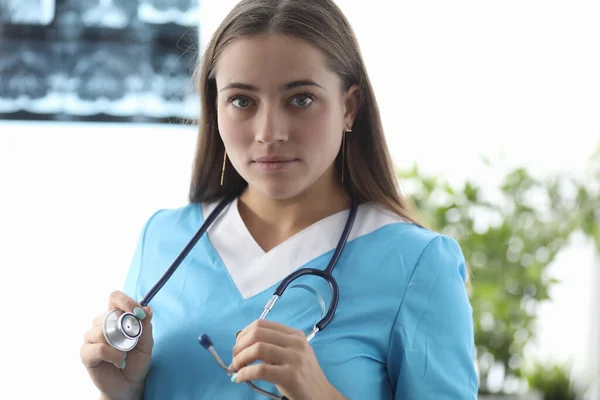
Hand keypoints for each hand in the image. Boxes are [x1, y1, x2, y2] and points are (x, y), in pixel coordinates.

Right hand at [80, 291, 153, 399]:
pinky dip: (111, 354)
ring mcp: (91, 338)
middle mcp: (102, 324)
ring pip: (101, 331)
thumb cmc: (137, 362)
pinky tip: (118, 361)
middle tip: (133, 341)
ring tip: (125, 355)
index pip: (115, 298)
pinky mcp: (86, 354)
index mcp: (117, 317)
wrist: (129, 385)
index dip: (126, 301)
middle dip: (124, 328)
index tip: (138, 312)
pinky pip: (97, 348)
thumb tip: (147, 309)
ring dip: (118, 345)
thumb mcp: (147, 344)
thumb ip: (146, 326)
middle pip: (107, 314)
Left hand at [230, 320, 345, 399]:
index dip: (243, 334)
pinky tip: (241, 378)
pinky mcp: (291, 375)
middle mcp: (296, 342)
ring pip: (257, 349)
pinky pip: (260, 370)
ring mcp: (295, 358)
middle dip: (239, 346)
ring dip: (240, 359)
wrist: (322, 396)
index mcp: (294, 334)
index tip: (238, 347)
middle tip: (235, 360)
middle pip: (257, 334)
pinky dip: (245, 373)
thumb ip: (273, 346)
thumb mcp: (292, 354)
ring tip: (236, 369)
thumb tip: (242, 346)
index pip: (261, 324)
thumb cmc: (303, 376)